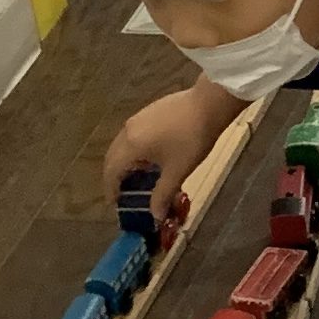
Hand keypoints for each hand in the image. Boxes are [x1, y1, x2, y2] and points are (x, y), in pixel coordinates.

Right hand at [99, 81, 241, 220]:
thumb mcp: (178, 171)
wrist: (209, 103)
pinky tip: (150, 157)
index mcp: (131, 146)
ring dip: (124, 162)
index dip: (110, 189)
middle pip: (112, 157)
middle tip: (124, 193)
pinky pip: (132, 136)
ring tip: (137, 177)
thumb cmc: (192, 140)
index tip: (114, 203)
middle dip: (115, 177)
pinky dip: (133, 150)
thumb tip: (155, 216)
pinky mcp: (148, 112)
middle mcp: (128, 131)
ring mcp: (137, 118)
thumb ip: (163, 195)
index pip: (111, 171)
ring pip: (122, 145)